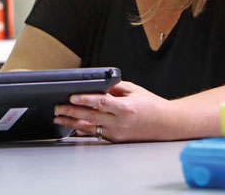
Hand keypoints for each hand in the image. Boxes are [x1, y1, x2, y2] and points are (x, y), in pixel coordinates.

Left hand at [53, 81, 174, 141]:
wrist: (166, 124)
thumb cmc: (152, 105)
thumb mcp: (134, 90)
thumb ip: (114, 87)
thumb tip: (97, 85)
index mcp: (125, 107)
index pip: (100, 102)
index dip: (84, 99)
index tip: (71, 97)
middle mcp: (120, 122)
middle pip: (90, 116)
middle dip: (71, 112)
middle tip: (58, 108)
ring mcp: (117, 133)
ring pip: (90, 128)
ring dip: (72, 123)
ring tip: (59, 119)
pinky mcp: (116, 140)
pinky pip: (96, 134)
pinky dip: (83, 130)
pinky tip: (72, 127)